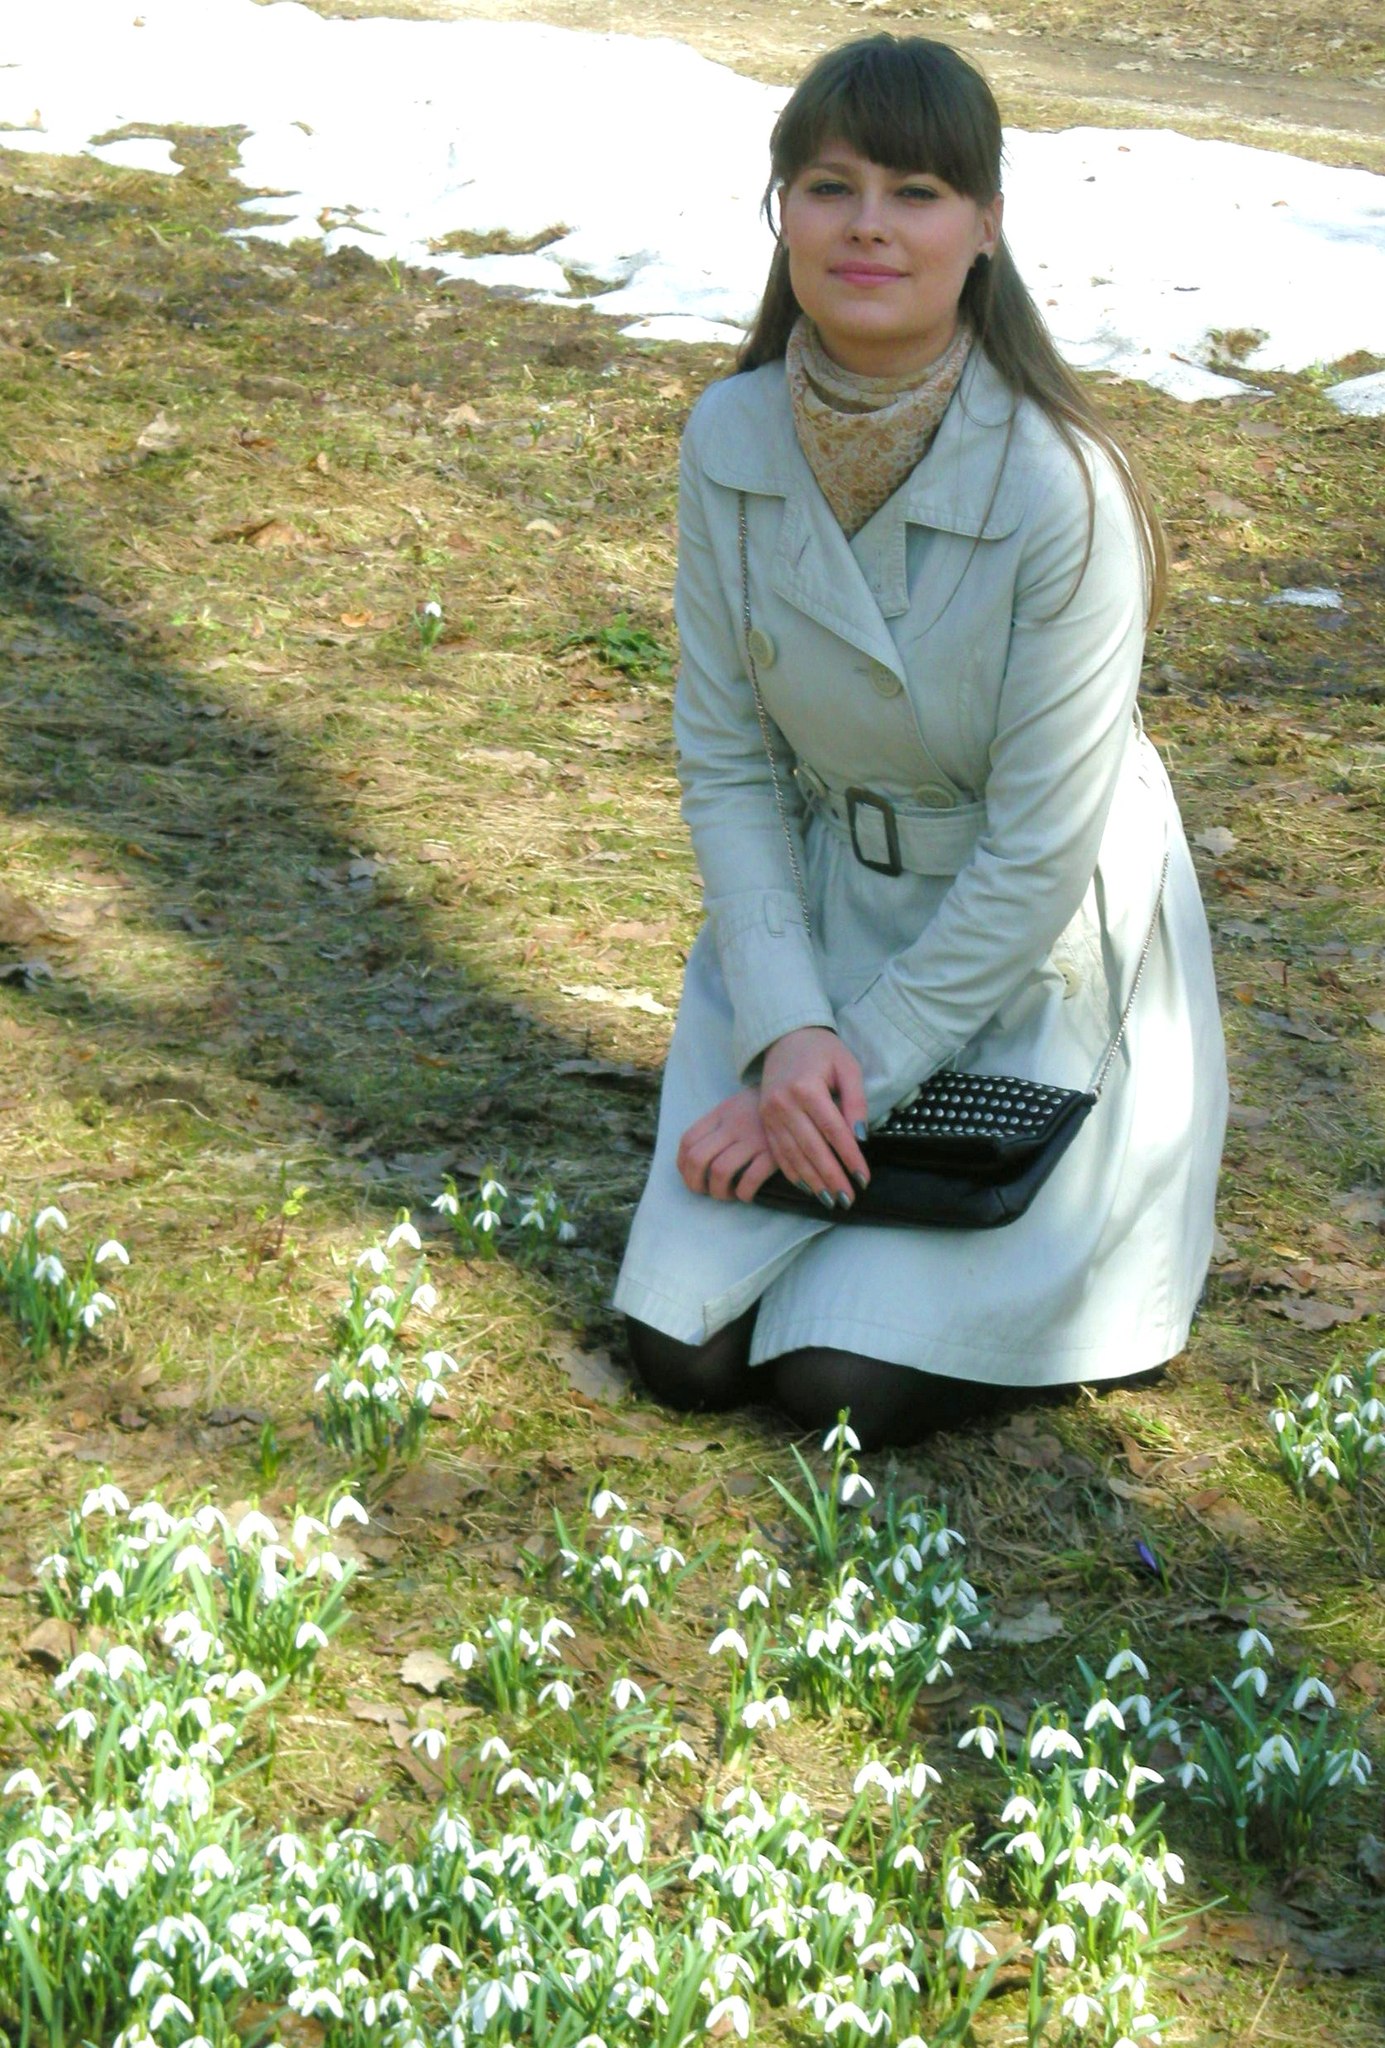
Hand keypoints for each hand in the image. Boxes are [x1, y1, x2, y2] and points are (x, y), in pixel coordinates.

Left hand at [677, 1088, 777, 1202]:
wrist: (798, 1099)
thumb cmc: (761, 1108)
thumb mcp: (734, 1106)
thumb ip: (716, 1125)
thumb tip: (693, 1158)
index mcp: (721, 1113)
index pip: (688, 1140)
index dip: (683, 1165)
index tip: (691, 1177)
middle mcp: (733, 1125)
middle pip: (697, 1159)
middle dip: (695, 1183)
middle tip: (705, 1191)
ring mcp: (753, 1139)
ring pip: (720, 1171)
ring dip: (718, 1191)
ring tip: (727, 1194)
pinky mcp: (773, 1153)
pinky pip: (750, 1179)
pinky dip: (743, 1193)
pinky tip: (746, 1195)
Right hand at [759, 1027, 869, 1208]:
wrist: (785, 1037)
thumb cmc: (822, 1050)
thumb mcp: (847, 1067)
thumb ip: (856, 1101)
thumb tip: (861, 1138)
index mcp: (806, 1088)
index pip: (833, 1131)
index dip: (850, 1157)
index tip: (863, 1178)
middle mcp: (784, 1103)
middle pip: (812, 1148)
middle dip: (831, 1177)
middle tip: (847, 1200)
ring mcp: (770, 1113)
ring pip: (793, 1155)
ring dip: (813, 1181)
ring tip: (830, 1200)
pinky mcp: (765, 1120)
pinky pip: (778, 1152)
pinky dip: (792, 1172)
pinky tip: (807, 1187)